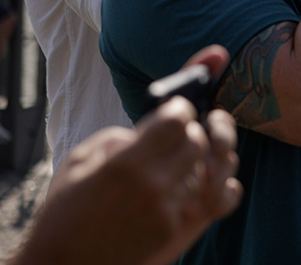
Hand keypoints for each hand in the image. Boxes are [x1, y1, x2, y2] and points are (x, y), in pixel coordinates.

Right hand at [18, 46, 241, 264]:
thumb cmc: (64, 211)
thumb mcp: (79, 163)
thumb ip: (119, 138)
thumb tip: (149, 128)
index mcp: (127, 163)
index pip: (177, 121)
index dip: (179, 109)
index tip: (175, 109)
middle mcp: (152, 184)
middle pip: (197, 142)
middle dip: (188, 134)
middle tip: (173, 136)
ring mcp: (164, 209)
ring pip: (198, 170)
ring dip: (186, 164)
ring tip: (159, 169)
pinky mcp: (169, 229)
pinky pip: (190, 197)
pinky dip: (178, 190)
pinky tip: (159, 192)